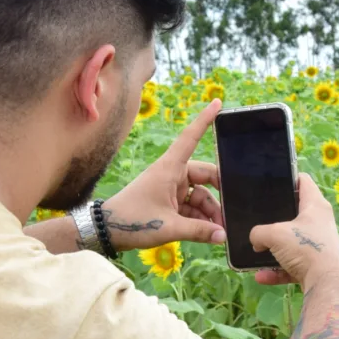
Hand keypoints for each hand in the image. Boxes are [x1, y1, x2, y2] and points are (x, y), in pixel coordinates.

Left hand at [99, 100, 225, 250]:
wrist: (106, 231)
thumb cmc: (132, 220)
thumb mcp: (168, 227)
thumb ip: (198, 231)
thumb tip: (223, 235)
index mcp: (169, 168)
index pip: (191, 138)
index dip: (205, 120)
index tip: (218, 103)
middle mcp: (172, 174)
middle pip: (205, 175)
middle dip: (218, 194)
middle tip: (231, 212)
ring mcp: (170, 188)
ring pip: (199, 195)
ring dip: (209, 211)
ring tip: (218, 231)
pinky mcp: (168, 202)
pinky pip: (190, 206)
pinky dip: (199, 218)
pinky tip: (208, 232)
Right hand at [247, 174, 338, 288]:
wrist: (326, 283)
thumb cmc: (305, 248)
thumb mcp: (274, 234)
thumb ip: (259, 233)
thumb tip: (256, 240)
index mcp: (315, 205)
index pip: (303, 181)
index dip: (287, 177)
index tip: (270, 182)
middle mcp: (320, 223)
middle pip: (296, 213)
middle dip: (276, 218)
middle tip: (258, 217)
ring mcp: (319, 245)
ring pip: (292, 242)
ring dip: (274, 249)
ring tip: (256, 251)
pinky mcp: (315, 266)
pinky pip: (292, 265)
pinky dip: (277, 271)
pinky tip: (260, 276)